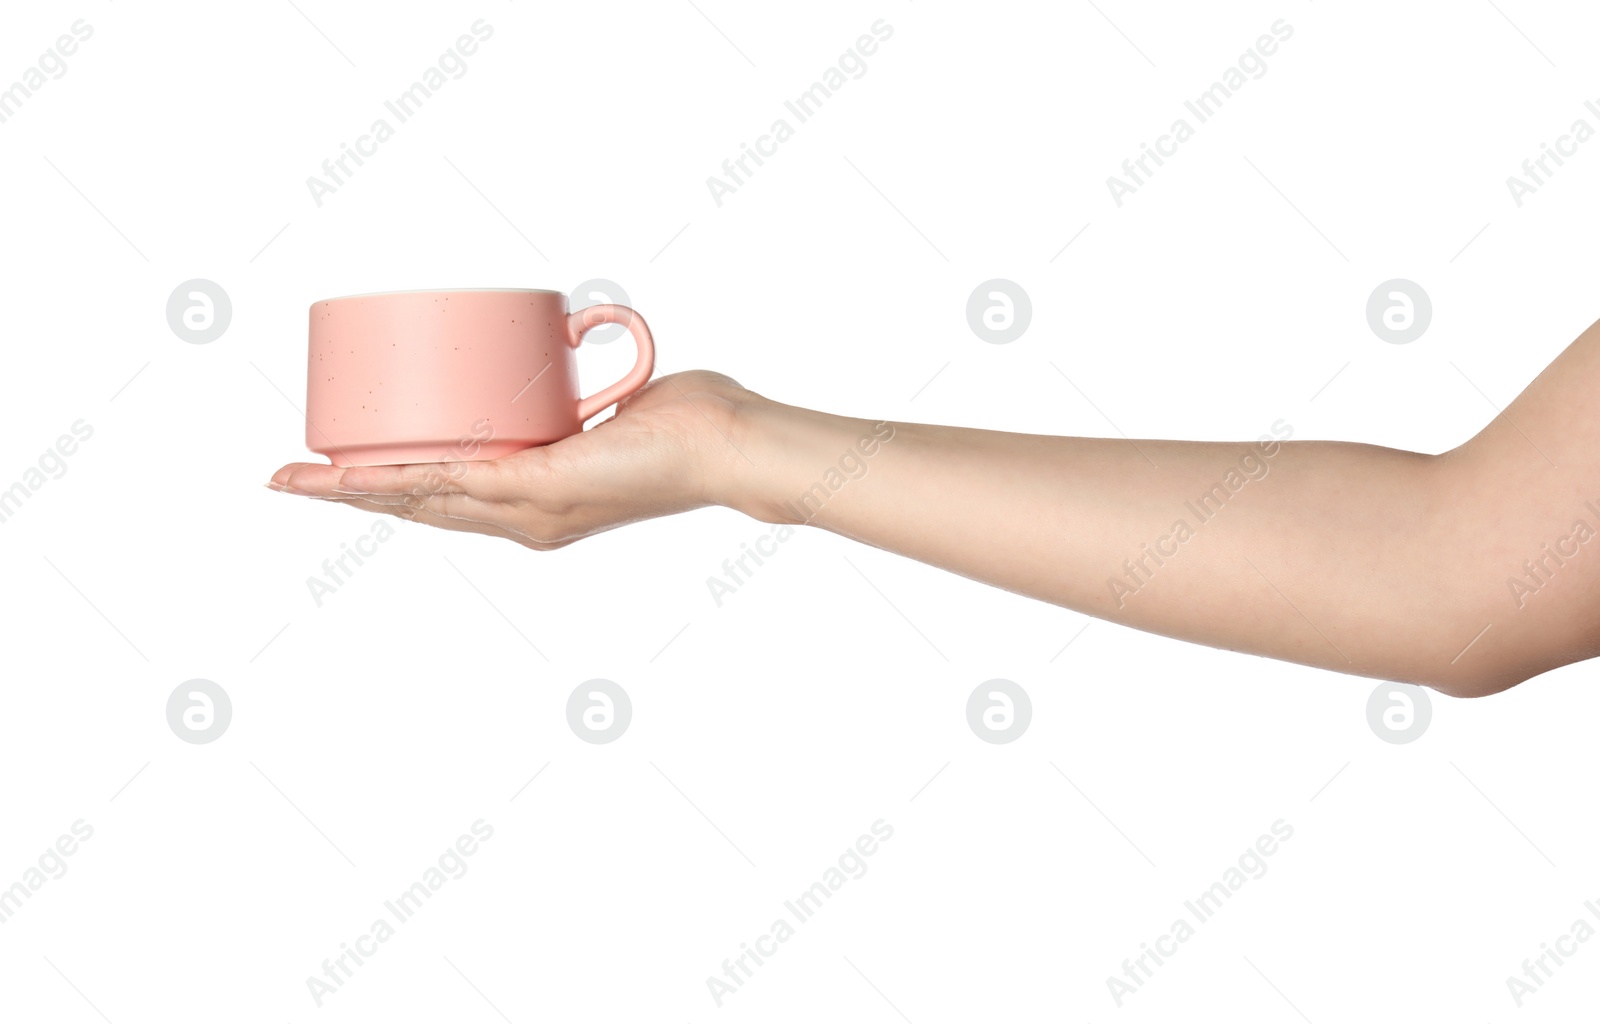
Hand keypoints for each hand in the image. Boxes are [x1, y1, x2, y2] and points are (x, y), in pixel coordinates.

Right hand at [269, 370, 752, 548]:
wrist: (725, 444)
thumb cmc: (685, 424)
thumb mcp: (609, 406)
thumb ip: (578, 387)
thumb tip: (562, 339)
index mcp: (536, 503)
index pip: (447, 498)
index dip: (388, 485)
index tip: (340, 472)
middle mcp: (527, 518)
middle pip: (417, 505)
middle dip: (346, 494)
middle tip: (287, 480)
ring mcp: (530, 506)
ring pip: (418, 498)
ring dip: (349, 490)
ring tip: (292, 481)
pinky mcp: (539, 484)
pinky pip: (450, 482)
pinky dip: (393, 479)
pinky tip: (348, 476)